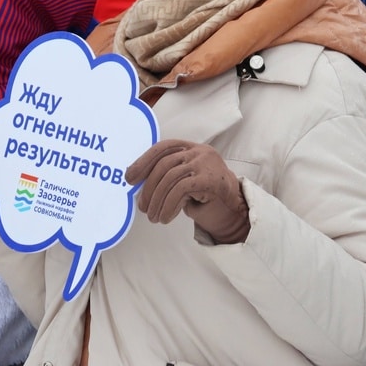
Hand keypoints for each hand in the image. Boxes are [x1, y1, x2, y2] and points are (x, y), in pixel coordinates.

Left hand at [125, 139, 249, 243]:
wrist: (236, 207)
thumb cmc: (206, 193)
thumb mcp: (185, 178)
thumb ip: (167, 175)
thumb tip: (136, 183)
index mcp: (190, 147)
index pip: (163, 148)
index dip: (143, 162)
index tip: (129, 178)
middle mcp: (198, 151)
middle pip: (164, 164)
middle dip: (148, 188)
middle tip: (142, 207)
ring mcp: (206, 163)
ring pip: (170, 178)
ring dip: (157, 201)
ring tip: (153, 217)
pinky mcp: (211, 179)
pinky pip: (181, 190)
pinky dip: (169, 205)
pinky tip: (165, 218)